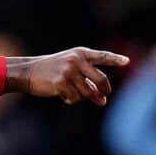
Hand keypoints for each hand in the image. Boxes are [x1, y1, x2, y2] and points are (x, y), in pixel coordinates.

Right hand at [5, 47, 129, 105]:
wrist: (29, 72)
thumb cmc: (52, 72)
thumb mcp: (72, 72)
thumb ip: (88, 83)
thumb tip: (103, 101)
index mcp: (81, 53)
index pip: (102, 56)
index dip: (115, 59)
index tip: (127, 62)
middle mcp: (76, 60)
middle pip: (101, 79)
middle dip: (104, 90)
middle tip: (103, 97)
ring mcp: (69, 71)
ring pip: (88, 92)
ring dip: (82, 97)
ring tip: (71, 94)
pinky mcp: (61, 82)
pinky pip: (75, 98)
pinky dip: (71, 100)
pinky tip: (63, 95)